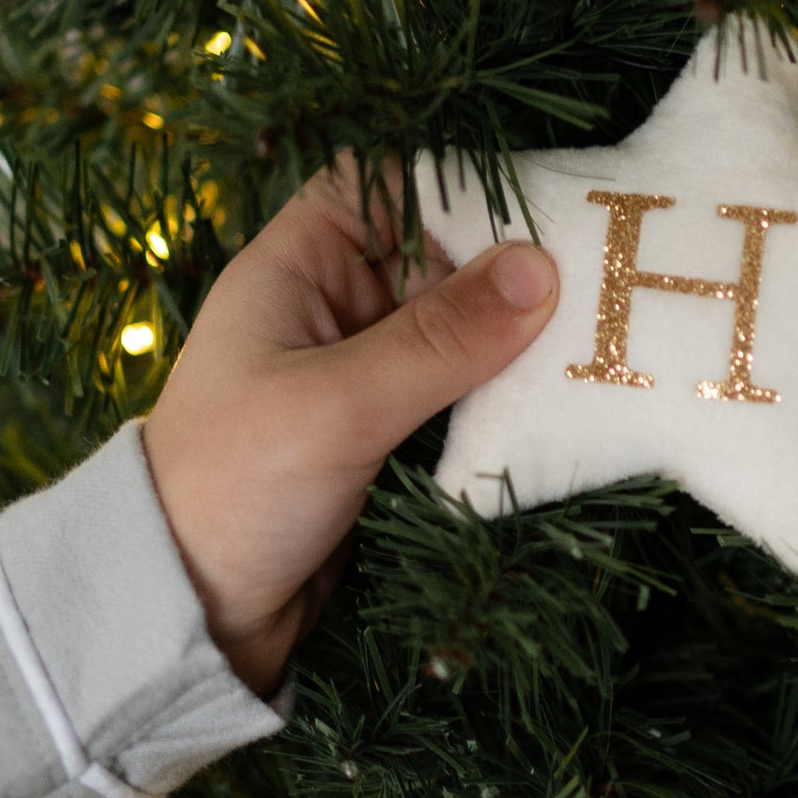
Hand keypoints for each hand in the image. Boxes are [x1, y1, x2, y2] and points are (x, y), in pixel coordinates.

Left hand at [141, 157, 558, 695]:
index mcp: (296, 270)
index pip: (382, 183)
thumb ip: (439, 340)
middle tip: (609, 275)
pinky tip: (568, 400)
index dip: (456, 180)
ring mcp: (364, 375)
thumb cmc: (234, 488)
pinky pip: (465, 396)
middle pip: (442, 257)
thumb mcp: (336, 405)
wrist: (188, 618)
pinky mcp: (392, 437)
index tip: (546, 200)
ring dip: (522, 340)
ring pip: (463, 332)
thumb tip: (540, 269)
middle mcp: (334, 310)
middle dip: (515, 268)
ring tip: (608, 337)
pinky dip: (509, 398)